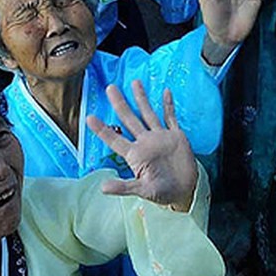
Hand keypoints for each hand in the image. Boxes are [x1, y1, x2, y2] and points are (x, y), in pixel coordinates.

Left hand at [88, 82, 198, 211]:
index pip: (115, 139)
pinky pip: (170, 117)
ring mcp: (160, 137)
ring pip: (148, 113)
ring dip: (141, 98)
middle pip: (129, 119)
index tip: (89, 117)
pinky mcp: (175, 136)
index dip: (102, 129)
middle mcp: (145, 142)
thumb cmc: (162, 193)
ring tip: (134, 82)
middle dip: (120, 104)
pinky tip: (165, 92)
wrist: (185, 190)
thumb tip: (103, 187)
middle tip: (110, 88)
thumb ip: (124, 187)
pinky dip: (168, 105)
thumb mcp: (142, 191)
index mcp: (135, 155)